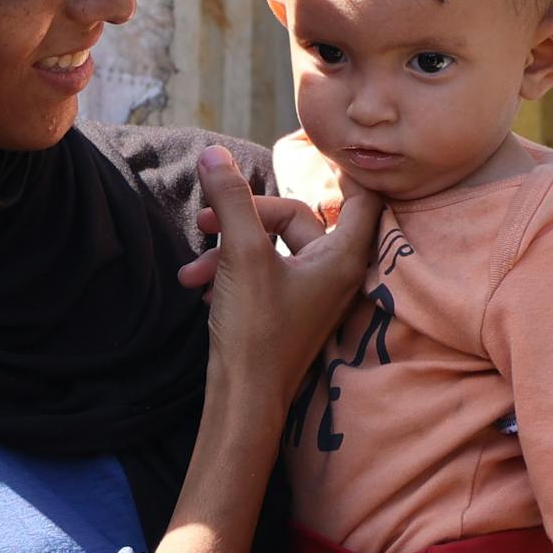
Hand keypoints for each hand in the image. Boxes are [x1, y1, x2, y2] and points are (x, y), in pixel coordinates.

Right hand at [175, 143, 385, 405]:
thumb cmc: (255, 332)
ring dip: (228, 248)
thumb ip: (232, 200)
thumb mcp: (240, 255)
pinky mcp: (289, 310)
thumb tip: (214, 154)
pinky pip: (264, 272)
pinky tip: (197, 285)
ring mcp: (311, 293)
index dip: (341, 169)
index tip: (313, 150)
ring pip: (272, 246)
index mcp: (341, 256)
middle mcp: (334, 273)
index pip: (361, 195)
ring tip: (191, 268)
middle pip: (297, 217)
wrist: (242, 402)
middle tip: (204, 220)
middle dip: (245, 215)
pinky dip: (232, 272)